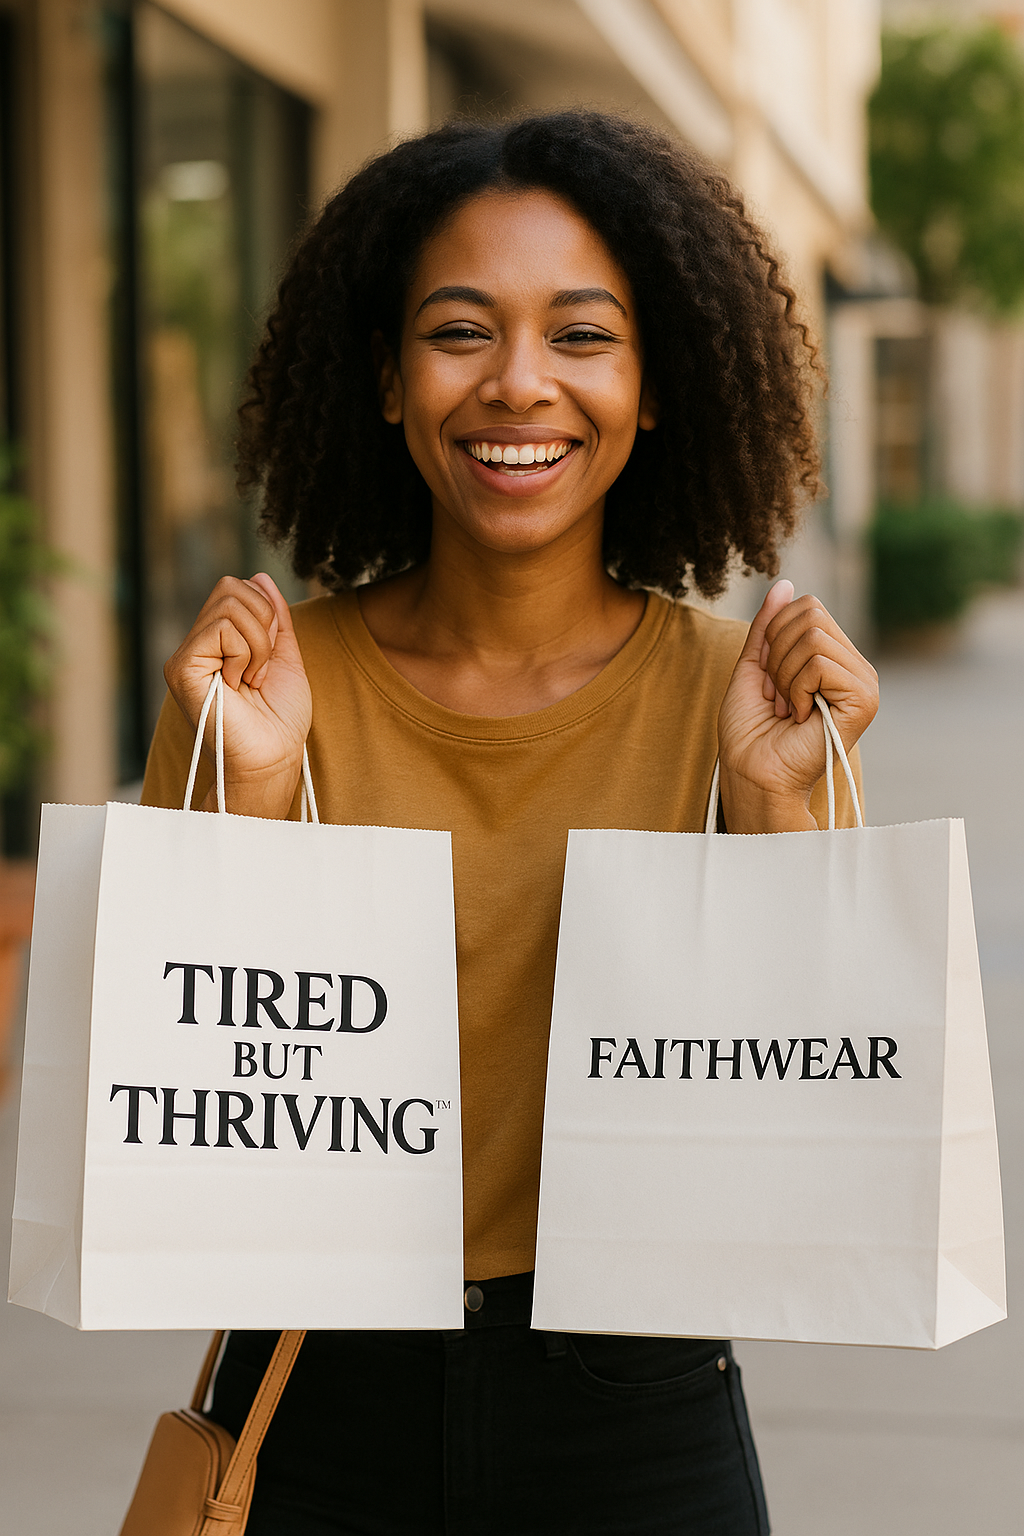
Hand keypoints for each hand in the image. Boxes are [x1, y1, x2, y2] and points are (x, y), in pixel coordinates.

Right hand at [163, 574, 311, 816]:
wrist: (274, 756)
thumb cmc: (280, 717)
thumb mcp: (285, 656)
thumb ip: (273, 617)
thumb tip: (259, 576)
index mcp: (217, 641)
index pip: (238, 587)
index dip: (267, 614)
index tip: (268, 660)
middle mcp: (196, 645)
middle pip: (231, 586)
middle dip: (264, 625)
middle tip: (260, 669)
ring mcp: (185, 655)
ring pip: (230, 604)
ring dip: (258, 645)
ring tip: (251, 680)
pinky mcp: (182, 667)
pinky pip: (222, 628)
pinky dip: (246, 654)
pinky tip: (238, 684)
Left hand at [717, 580, 877, 832]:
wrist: (752, 774)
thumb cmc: (750, 732)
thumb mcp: (753, 667)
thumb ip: (768, 627)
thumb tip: (785, 584)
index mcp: (833, 658)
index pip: (806, 607)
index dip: (773, 638)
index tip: (771, 681)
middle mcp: (854, 667)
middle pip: (811, 614)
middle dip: (777, 655)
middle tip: (779, 696)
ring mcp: (863, 683)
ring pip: (813, 638)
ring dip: (785, 676)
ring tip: (789, 709)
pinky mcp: (865, 700)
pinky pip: (819, 663)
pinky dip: (796, 689)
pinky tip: (801, 717)